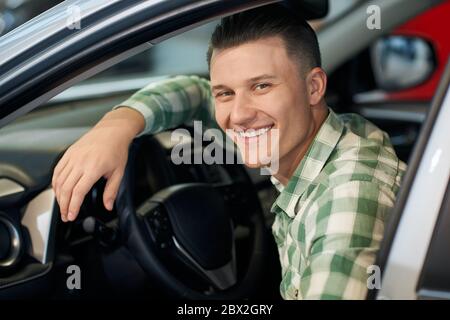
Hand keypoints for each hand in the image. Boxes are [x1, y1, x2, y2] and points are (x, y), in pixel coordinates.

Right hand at [52, 107, 144, 221]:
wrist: (112, 131)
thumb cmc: (117, 149)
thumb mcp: (119, 172)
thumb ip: (111, 191)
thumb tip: (108, 205)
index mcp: (93, 169)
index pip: (78, 192)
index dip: (73, 206)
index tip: (72, 215)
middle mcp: (80, 163)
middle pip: (65, 189)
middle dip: (63, 205)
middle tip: (65, 215)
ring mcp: (72, 157)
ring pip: (59, 180)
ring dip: (58, 196)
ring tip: (62, 206)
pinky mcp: (68, 153)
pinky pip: (57, 170)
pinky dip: (55, 182)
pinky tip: (58, 190)